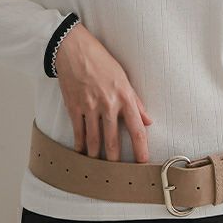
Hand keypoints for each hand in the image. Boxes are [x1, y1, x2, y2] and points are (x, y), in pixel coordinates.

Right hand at [54, 22, 152, 162]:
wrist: (74, 49)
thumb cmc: (101, 60)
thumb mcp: (124, 77)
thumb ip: (136, 101)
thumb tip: (148, 120)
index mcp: (124, 96)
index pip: (137, 128)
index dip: (141, 148)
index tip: (142, 162)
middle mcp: (108, 103)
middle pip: (113, 139)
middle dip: (115, 159)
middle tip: (117, 172)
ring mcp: (89, 106)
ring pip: (94, 139)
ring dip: (96, 155)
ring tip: (99, 165)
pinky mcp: (74, 106)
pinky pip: (78, 131)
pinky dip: (80, 144)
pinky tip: (81, 152)